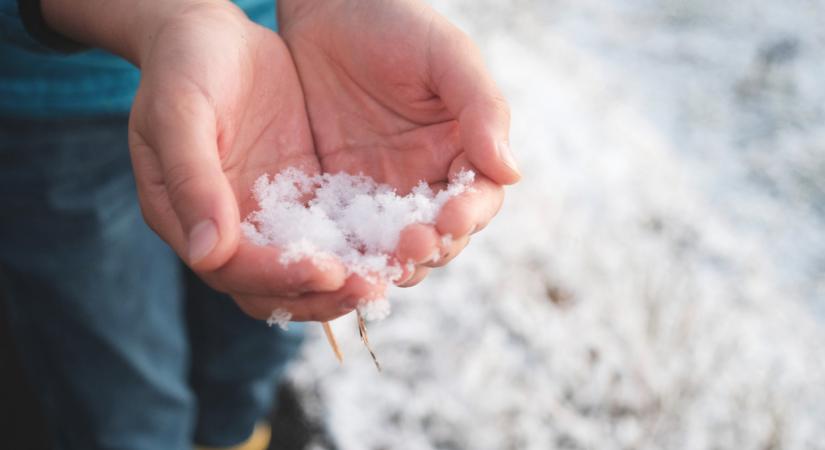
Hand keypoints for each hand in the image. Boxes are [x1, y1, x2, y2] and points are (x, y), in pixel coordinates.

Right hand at [42, 0, 381, 320]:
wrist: (211, 35)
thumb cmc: (185, 65)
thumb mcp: (180, 111)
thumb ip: (192, 178)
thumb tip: (208, 253)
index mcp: (187, 219)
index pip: (233, 269)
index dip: (277, 276)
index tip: (325, 271)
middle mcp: (230, 230)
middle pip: (275, 287)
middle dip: (322, 293)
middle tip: (372, 287)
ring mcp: (269, 215)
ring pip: (308, 269)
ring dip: (347, 279)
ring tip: (392, 273)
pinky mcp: (302, 197)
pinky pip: (333, 232)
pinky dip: (360, 245)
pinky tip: (398, 242)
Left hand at [279, 0, 520, 285]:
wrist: (327, 9)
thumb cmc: (396, 23)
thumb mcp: (446, 56)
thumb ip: (482, 108)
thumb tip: (512, 172)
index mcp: (463, 151)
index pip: (479, 199)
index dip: (470, 214)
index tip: (452, 218)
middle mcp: (427, 180)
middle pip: (442, 234)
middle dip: (432, 247)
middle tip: (412, 247)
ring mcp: (382, 193)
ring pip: (397, 246)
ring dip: (394, 261)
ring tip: (381, 265)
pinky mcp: (338, 197)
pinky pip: (349, 236)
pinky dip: (350, 254)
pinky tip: (341, 259)